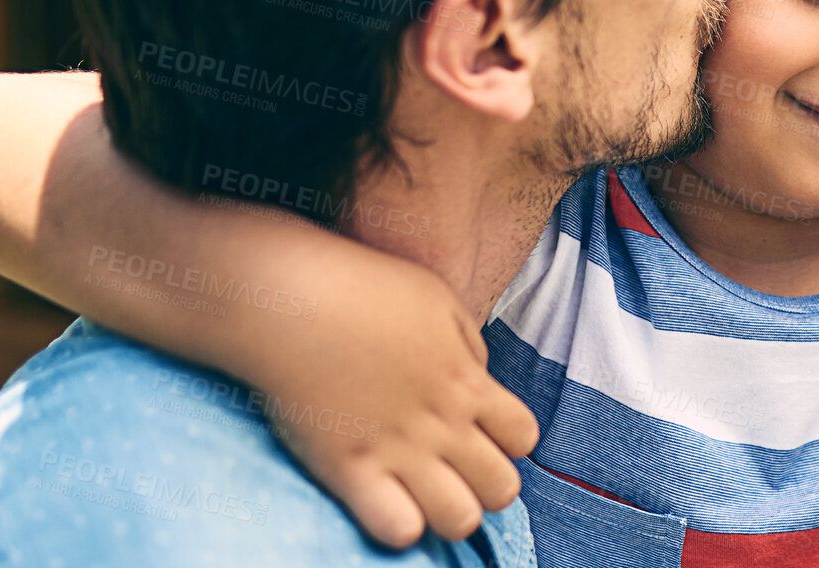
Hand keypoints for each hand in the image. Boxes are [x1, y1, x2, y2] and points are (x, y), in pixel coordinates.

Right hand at [241, 245, 539, 547]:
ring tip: (423, 492)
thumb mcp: (438, 299)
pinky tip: (385, 500)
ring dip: (449, 513)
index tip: (481, 432)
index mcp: (467, 382)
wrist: (292, 301)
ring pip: (460, 521)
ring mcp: (399, 450)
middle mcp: (443, 423)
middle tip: (455, 470)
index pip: (525, 437)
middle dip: (488, 487)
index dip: (509, 441)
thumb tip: (477, 376)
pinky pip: (398, 529)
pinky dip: (399, 524)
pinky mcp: (350, 470)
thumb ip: (467, 344)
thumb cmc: (364, 289)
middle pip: (503, 489)